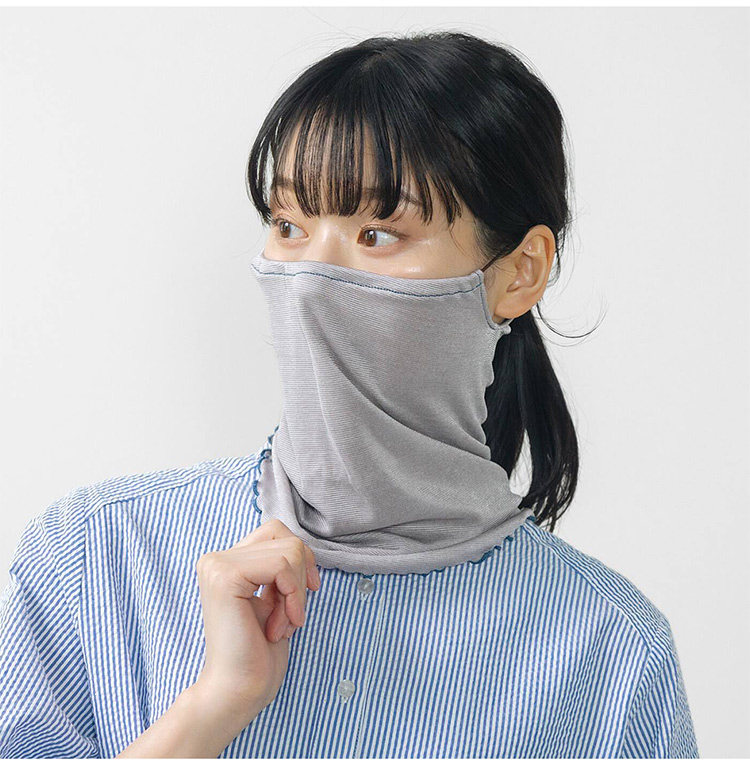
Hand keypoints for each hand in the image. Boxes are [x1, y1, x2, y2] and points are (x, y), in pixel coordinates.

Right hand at [192, 518, 320, 730]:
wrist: (239, 690)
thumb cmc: (260, 650)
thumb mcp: (275, 596)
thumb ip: (279, 566)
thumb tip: (300, 543)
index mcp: (226, 561)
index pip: (278, 532)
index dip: (301, 560)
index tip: (306, 592)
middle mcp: (216, 558)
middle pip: (286, 538)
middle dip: (300, 577)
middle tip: (289, 614)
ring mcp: (217, 564)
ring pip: (289, 551)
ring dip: (296, 592)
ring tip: (281, 623)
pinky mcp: (225, 575)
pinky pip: (281, 566)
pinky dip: (293, 596)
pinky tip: (279, 625)